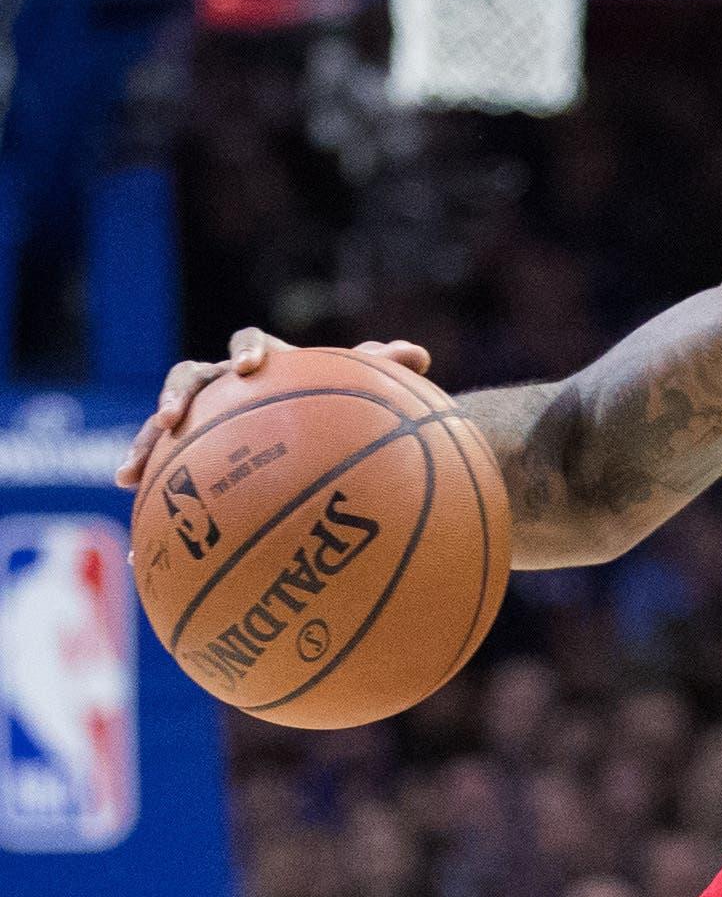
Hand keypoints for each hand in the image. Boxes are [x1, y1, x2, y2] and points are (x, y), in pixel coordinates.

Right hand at [114, 330, 431, 489]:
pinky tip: (138, 553)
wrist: (325, 436)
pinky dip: (154, 513)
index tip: (251, 368)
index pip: (249, 343)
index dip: (248, 350)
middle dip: (175, 397)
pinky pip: (168, 485)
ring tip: (130, 476)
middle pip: (188, 380)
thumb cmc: (345, 410)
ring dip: (145, 449)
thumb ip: (383, 370)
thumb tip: (416, 354)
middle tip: (172, 418)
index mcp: (263, 365)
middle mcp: (224, 389)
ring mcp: (204, 425)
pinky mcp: (193, 466)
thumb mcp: (364, 391)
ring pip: (164, 431)